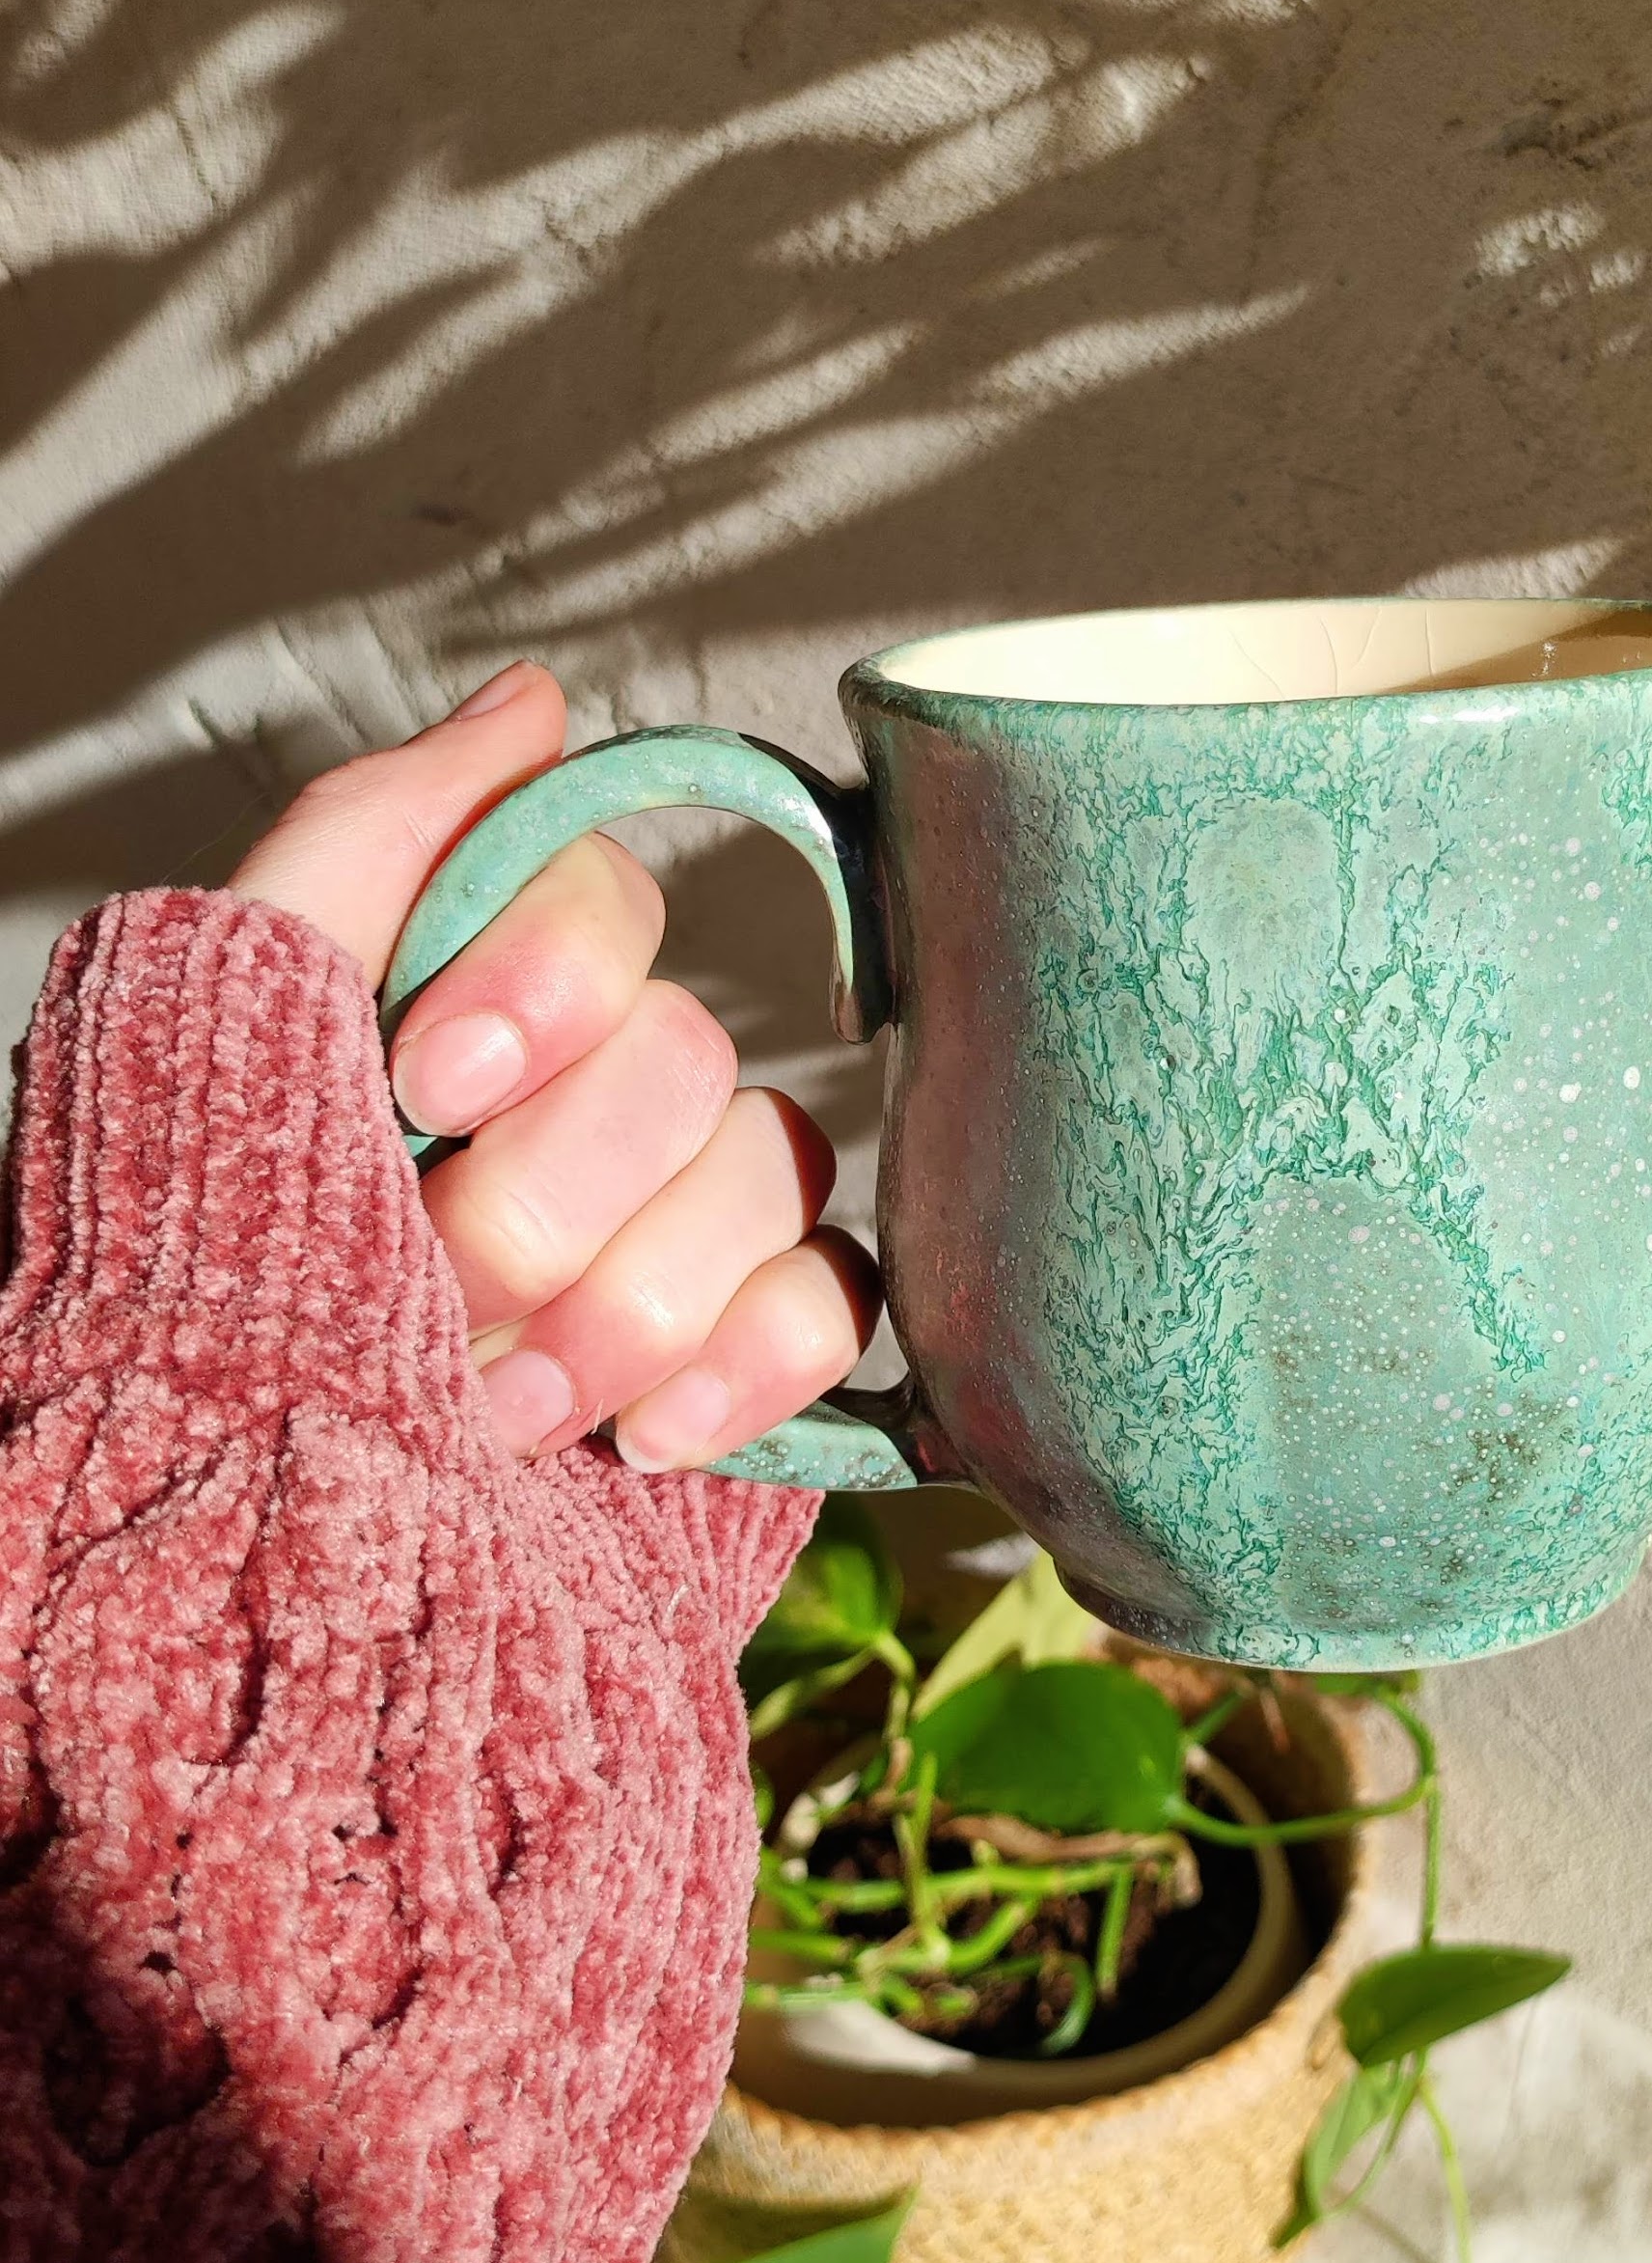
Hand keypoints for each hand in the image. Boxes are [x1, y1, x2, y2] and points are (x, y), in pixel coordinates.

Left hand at [229, 662, 879, 1468]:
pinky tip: (646, 1438)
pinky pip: (835, 1299)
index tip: (423, 1083)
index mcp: (474, 1011)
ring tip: (496, 1410)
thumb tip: (535, 700)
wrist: (244, 1561)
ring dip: (625, 1303)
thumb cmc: (204, 1294)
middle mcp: (592, 1104)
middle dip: (546, 1195)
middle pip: (689, 1056)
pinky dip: (750, 1360)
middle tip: (431, 1291)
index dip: (545, 981)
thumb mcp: (225, 1027)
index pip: (604, 903)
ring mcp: (681, 1228)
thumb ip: (372, 841)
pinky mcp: (746, 1348)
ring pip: (769, 1175)